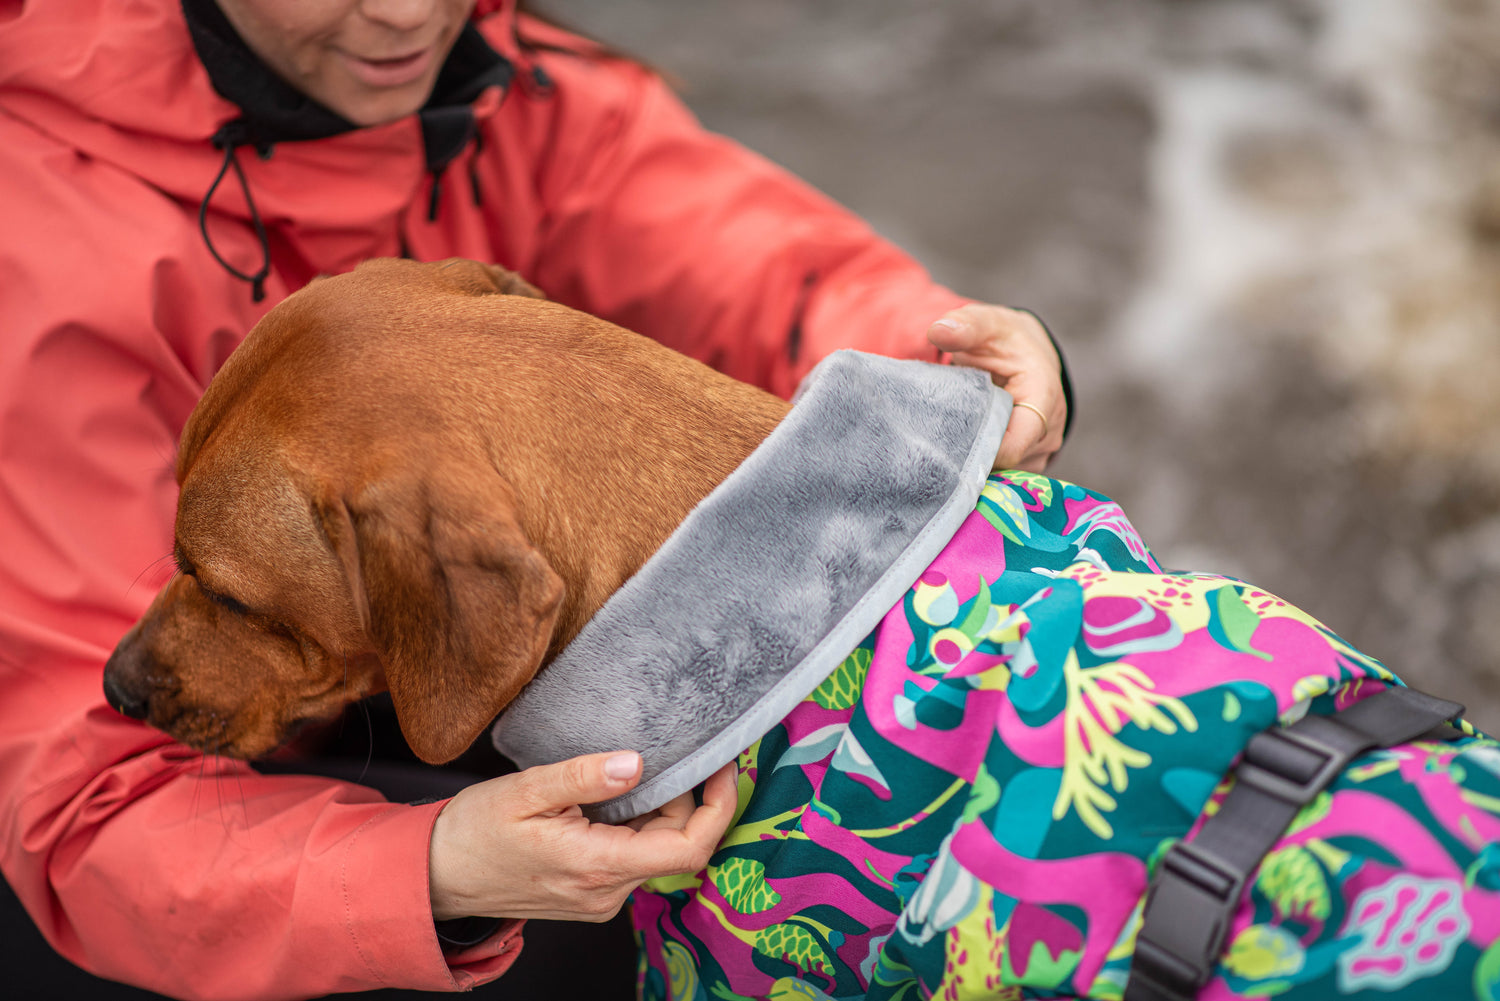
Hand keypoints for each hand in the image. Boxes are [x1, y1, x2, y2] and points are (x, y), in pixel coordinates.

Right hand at [428, 751, 735, 921]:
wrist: (436, 875)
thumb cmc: (474, 831)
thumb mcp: (525, 790)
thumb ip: (583, 776)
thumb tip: (637, 762)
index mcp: (597, 866)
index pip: (688, 849)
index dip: (717, 806)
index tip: (722, 765)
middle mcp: (607, 892)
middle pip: (677, 845)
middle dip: (687, 797)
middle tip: (676, 750)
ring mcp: (600, 897)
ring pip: (657, 851)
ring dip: (662, 809)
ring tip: (644, 766)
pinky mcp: (591, 892)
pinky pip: (635, 857)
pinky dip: (641, 824)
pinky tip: (622, 793)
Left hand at [927, 303, 1065, 471]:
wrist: (1026, 353)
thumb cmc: (1005, 339)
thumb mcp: (987, 324)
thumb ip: (965, 325)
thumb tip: (939, 331)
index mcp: (1044, 397)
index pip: (1013, 445)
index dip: (979, 451)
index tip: (943, 444)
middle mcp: (1050, 431)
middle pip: (1005, 464)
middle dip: (970, 459)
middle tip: (932, 449)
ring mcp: (1041, 451)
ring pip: (1003, 474)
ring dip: (974, 465)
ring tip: (945, 446)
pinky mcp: (1029, 462)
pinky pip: (1003, 476)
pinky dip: (981, 467)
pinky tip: (958, 452)